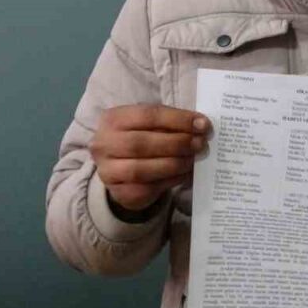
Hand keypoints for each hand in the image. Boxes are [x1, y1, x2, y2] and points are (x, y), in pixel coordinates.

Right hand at [90, 104, 208, 212]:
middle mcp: (104, 144)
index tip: (203, 124)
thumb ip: (169, 123)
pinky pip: (147, 188)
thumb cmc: (140, 137)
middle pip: (142, 144)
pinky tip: (185, 174)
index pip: (148, 115)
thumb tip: (201, 126)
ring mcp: (108, 171)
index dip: (178, 119)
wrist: (121, 168)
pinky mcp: (119, 193)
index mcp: (113, 119)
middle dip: (176, 143)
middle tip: (200, 143)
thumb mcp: (149, 124)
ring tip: (193, 159)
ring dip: (173, 164)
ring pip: (141, 169)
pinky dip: (170, 180)